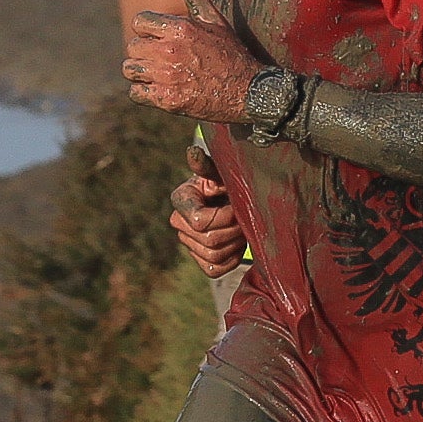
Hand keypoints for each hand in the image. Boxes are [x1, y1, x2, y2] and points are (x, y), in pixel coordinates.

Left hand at [123, 0, 259, 121]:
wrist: (247, 91)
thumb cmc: (230, 53)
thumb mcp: (215, 19)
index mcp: (179, 28)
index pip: (139, 21)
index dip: (146, 29)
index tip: (157, 37)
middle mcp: (170, 51)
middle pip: (132, 47)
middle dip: (143, 51)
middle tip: (158, 57)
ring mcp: (167, 77)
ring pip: (130, 70)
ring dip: (140, 72)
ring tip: (156, 73)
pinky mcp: (167, 100)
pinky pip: (135, 93)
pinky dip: (144, 93)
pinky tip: (159, 89)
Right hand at [169, 144, 245, 276]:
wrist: (231, 199)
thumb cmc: (226, 182)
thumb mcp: (219, 172)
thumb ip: (207, 165)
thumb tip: (193, 152)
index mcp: (181, 199)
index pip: (199, 220)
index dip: (223, 216)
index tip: (235, 205)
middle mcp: (179, 223)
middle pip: (210, 240)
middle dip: (233, 229)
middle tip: (243, 217)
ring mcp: (188, 244)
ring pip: (214, 256)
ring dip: (234, 243)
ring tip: (241, 227)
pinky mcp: (201, 261)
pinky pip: (216, 269)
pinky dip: (232, 258)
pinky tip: (236, 242)